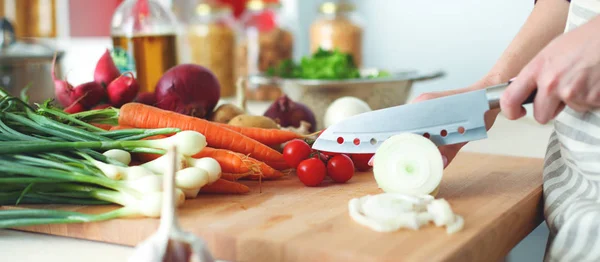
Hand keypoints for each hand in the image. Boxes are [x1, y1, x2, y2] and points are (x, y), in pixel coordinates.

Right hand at [368, 83, 501, 168]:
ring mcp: (421, 106)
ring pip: (403, 126)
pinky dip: (406, 136)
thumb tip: (438, 164)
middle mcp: (419, 104)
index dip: (386, 142)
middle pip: (397, 127)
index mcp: (424, 106)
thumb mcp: (464, 133)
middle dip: (385, 144)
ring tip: (385, 157)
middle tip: (376, 161)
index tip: (375, 156)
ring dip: (395, 141)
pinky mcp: (426, 109)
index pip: (399, 127)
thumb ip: (450, 149)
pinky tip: (402, 147)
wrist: (486, 95)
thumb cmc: (477, 110)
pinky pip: (412, 124)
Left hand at [500, 16, 599, 122]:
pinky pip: (587, 107)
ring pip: (568, 110)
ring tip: (582, 79)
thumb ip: (536, 72)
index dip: (510, 111)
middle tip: (558, 97)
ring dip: (575, 100)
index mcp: (537, 69)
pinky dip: (591, 98)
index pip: (510, 99)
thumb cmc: (584, 40)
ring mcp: (571, 92)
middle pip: (541, 116)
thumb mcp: (550, 52)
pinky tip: (593, 81)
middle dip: (549, 110)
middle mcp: (551, 83)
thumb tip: (524, 88)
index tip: (516, 113)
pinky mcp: (591, 99)